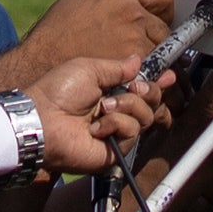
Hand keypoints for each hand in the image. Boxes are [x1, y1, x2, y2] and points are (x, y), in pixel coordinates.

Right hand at [0, 0, 180, 92]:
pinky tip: (129, 73)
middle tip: (143, 42)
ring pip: (162, 49)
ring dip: (153, 54)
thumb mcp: (78, 0)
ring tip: (132, 59)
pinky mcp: (133, 66)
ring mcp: (135, 40)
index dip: (162, 7)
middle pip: (165, 23)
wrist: (41, 64)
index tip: (159, 15)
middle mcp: (132, 13)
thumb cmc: (54, 34)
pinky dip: (146, 72)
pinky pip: (152, 69)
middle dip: (158, 33)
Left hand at [22, 39, 164, 178]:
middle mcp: (115, 112)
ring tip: (104, 107)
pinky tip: (96, 127)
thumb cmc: (58, 92)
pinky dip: (115, 124)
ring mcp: (115, 132)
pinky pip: (132, 132)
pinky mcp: (114, 150)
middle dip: (148, 91)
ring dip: (127, 106)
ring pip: (145, 116)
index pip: (141, 88)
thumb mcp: (89, 69)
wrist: (43, 120)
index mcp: (109, 91)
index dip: (157, 82)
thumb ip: (117, 68)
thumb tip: (137, 61)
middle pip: (151, 102)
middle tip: (133, 87)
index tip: (169, 75)